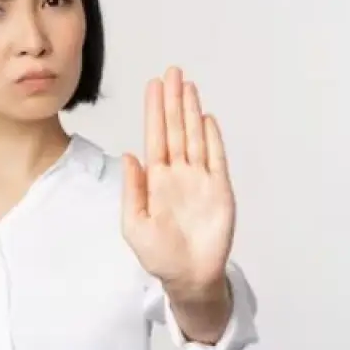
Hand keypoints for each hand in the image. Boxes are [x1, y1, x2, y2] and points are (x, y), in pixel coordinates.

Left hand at [122, 66, 235, 294]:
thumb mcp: (134, 224)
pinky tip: (206, 119)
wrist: (188, 277)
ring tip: (188, 86)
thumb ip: (132, 190)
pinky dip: (212, 139)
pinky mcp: (219, 190)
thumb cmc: (159, 255)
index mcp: (156, 180)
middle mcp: (178, 174)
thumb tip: (129, 154)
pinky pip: (216, 159)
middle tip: (172, 72)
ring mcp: (200, 180)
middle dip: (173, 101)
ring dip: (191, 112)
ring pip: (195, 138)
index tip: (153, 85)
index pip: (155, 137)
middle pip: (175, 129)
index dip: (154, 111)